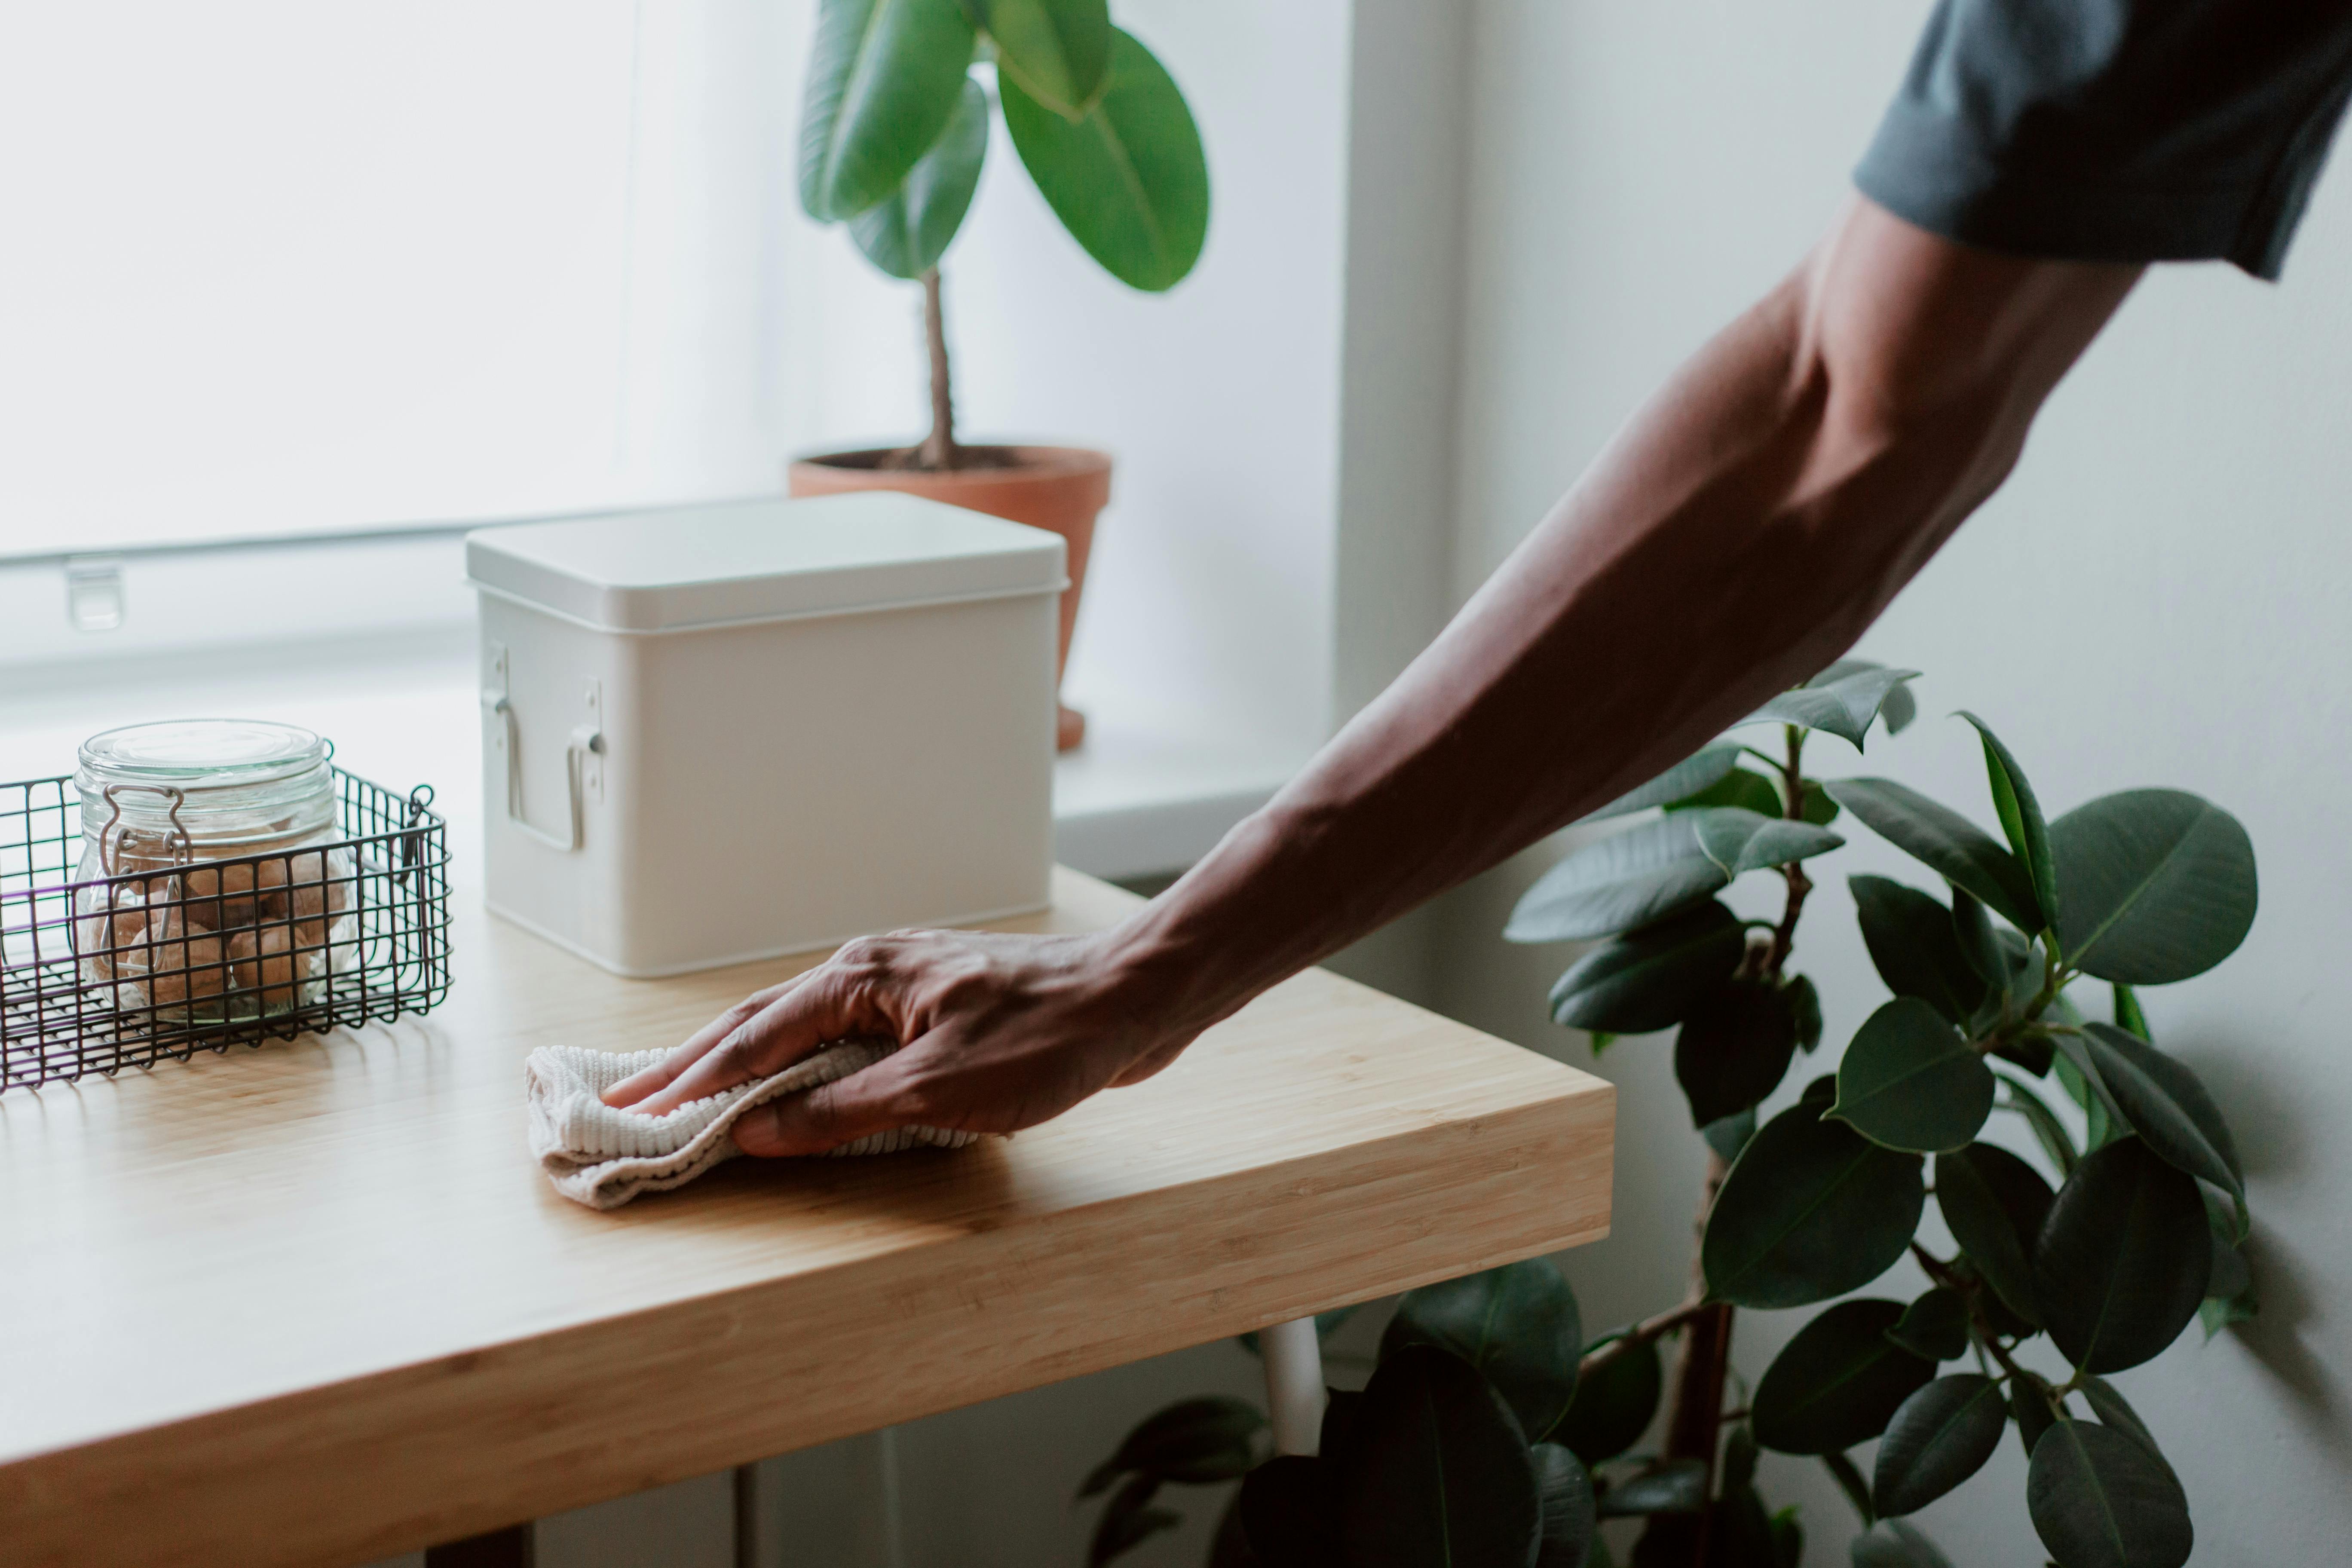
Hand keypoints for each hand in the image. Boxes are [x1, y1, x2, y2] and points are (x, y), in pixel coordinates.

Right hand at [600, 925, 1195, 1155]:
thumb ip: (839, 1113)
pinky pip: (840, 1035)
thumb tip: (757, 1133)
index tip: (634, 1110)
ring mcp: (899, 984)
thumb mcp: (936, 1089)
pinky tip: (790, 1082)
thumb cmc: (1047, 1036)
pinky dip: (798, 1060)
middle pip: (759, 1023)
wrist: (1133, 996)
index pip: (752, 1040)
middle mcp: (869, 970)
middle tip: (630, 1098)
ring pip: (798, 1026)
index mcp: (858, 979)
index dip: (691, 1083)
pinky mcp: (929, 1005)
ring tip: (687, 1092)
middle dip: (693, 1065)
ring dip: (741, 1061)